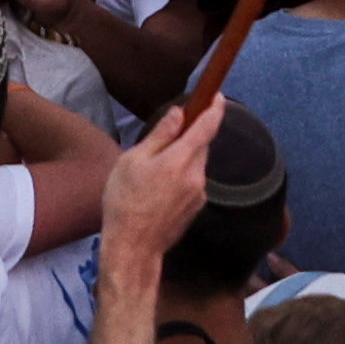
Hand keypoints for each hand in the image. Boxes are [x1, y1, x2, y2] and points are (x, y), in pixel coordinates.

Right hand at [97, 109, 218, 285]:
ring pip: (194, 165)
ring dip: (180, 161)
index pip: (207, 126)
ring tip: (150, 173)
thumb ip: (160, 135)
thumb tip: (178, 113)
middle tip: (159, 143)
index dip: (214, 108)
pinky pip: (191, 183)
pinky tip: (156, 191)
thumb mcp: (133, 161)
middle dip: (187, 139)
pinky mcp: (195, 208)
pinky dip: (180, 178)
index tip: (218, 95)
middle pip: (200, 146)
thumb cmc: (125, 202)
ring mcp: (199, 194)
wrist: (133, 248)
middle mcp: (197, 175)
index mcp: (181, 159)